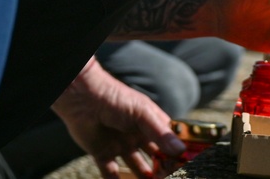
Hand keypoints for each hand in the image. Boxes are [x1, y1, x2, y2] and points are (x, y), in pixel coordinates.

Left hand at [52, 58, 185, 178]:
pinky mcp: (103, 154)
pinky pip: (111, 174)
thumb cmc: (116, 98)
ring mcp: (121, 145)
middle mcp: (138, 135)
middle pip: (155, 157)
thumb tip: (181, 150)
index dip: (177, 154)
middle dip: (163, 169)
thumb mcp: (142, 114)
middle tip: (170, 178)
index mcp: (150, 123)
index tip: (186, 166)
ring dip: (145, 178)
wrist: (83, 98)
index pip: (169, 141)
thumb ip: (160, 133)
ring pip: (137, 167)